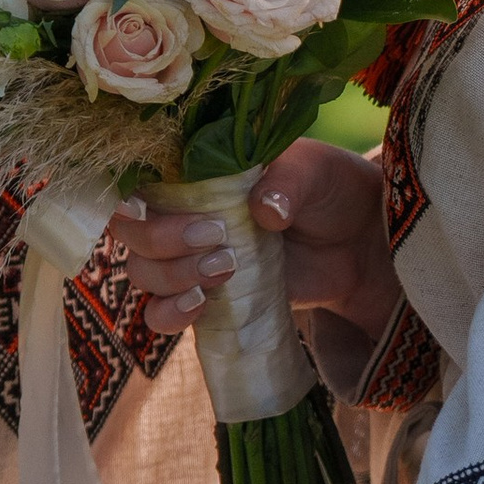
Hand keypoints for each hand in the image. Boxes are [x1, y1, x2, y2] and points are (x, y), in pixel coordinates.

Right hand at [110, 139, 397, 345]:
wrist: (360, 245)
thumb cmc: (330, 191)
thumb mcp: (317, 172)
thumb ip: (289, 182)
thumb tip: (264, 210)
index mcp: (197, 169)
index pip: (138, 178)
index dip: (123, 195)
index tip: (136, 209)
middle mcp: (183, 212)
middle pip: (133, 232)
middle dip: (161, 239)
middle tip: (217, 237)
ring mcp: (192, 258)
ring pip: (143, 272)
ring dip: (171, 276)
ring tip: (226, 270)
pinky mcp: (207, 297)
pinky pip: (163, 313)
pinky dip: (169, 314)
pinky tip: (198, 306)